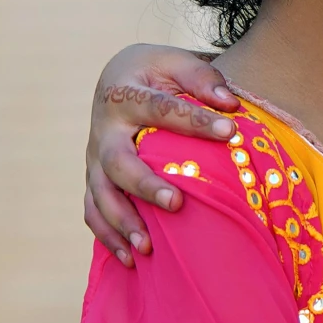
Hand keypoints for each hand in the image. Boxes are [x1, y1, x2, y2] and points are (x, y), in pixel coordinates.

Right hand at [85, 44, 240, 263]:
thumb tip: (230, 105)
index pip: (160, 109)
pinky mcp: (94, 178)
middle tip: (176, 203)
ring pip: (99, 195)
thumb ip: (202, 78)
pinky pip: (92, 211)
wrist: (119, 77)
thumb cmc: (157, 73)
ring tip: (148, 248)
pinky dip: (107, 236)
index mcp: (125, 94)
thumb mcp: (176, 61)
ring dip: (122, 223)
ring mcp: (95, 158)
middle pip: (118, 162)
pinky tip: (131, 260)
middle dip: (144, 185)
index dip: (194, 121)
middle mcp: (104, 130)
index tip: (230, 131)